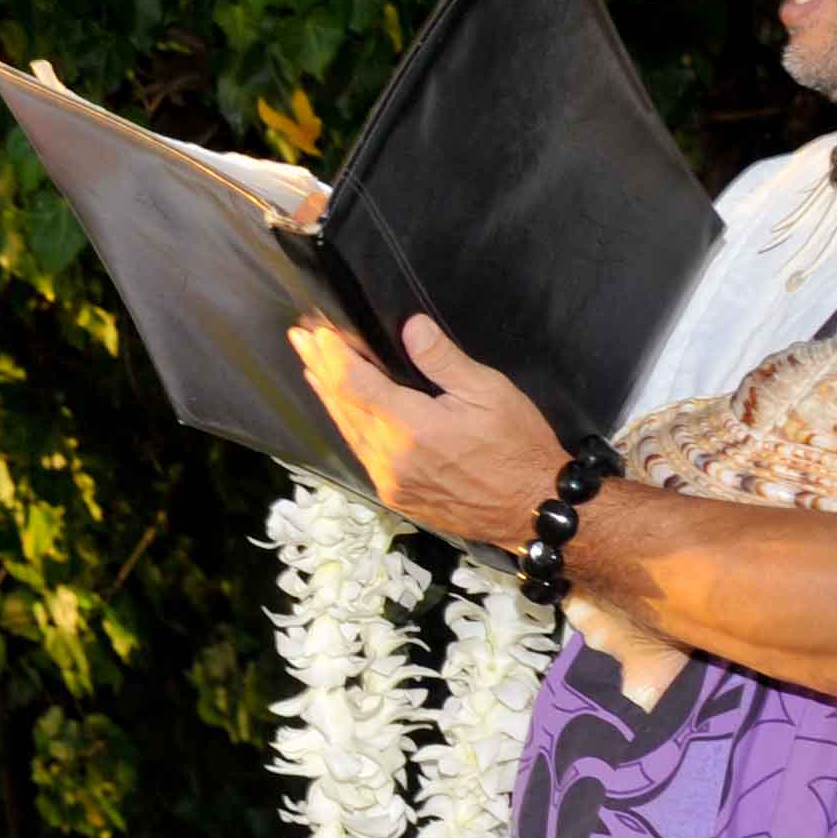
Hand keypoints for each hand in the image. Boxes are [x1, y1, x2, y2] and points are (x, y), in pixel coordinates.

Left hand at [289, 313, 569, 549]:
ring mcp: (391, 482)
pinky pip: (362, 454)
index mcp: (413, 429)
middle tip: (301, 339)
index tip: (317, 331)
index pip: (355, 384)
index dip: (332, 355)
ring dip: (329, 397)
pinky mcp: (397, 496)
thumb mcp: (488, 393)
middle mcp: (392, 459)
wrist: (535, 510)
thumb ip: (442, 360)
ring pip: (349, 432)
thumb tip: (410, 327)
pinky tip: (345, 410)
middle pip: (344, 407)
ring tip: (313, 368)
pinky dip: (349, 425)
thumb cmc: (518, 448)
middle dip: (321, 369)